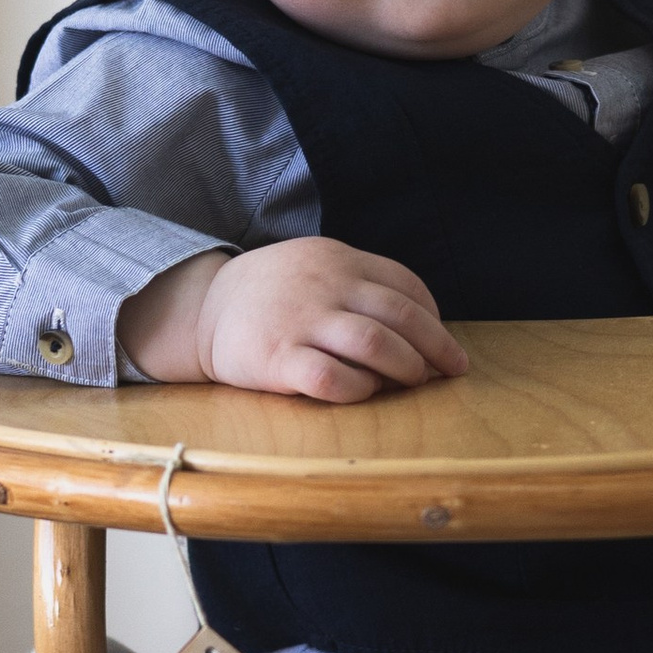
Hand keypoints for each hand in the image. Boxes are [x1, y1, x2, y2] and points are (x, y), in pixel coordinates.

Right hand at [121, 239, 470, 404]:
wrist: (203, 309)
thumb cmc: (275, 296)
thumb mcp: (317, 267)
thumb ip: (361, 285)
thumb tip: (423, 329)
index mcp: (339, 259)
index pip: (405, 284)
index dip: (433, 318)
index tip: (443, 343)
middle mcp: (325, 285)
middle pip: (402, 316)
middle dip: (436, 348)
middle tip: (448, 371)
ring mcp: (301, 321)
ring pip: (376, 345)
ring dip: (407, 369)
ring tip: (413, 383)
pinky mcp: (277, 358)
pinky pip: (334, 379)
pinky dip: (361, 390)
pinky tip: (364, 393)